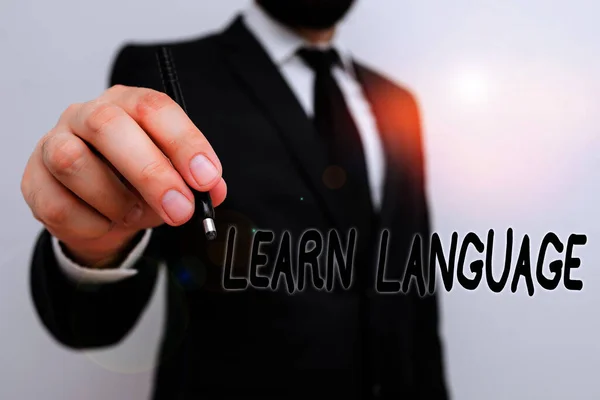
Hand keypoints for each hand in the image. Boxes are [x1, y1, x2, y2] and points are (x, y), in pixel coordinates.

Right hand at [21, 85, 226, 266]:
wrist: (100, 210)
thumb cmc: (139, 183)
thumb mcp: (175, 178)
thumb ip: (197, 182)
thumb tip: (213, 191)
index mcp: (128, 104)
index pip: (153, 107)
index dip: (183, 142)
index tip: (206, 178)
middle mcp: (86, 115)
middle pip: (109, 127)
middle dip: (151, 173)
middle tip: (181, 210)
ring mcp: (53, 144)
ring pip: (74, 163)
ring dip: (117, 200)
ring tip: (136, 214)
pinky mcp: (34, 181)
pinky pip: (58, 205)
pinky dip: (93, 224)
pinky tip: (107, 222)